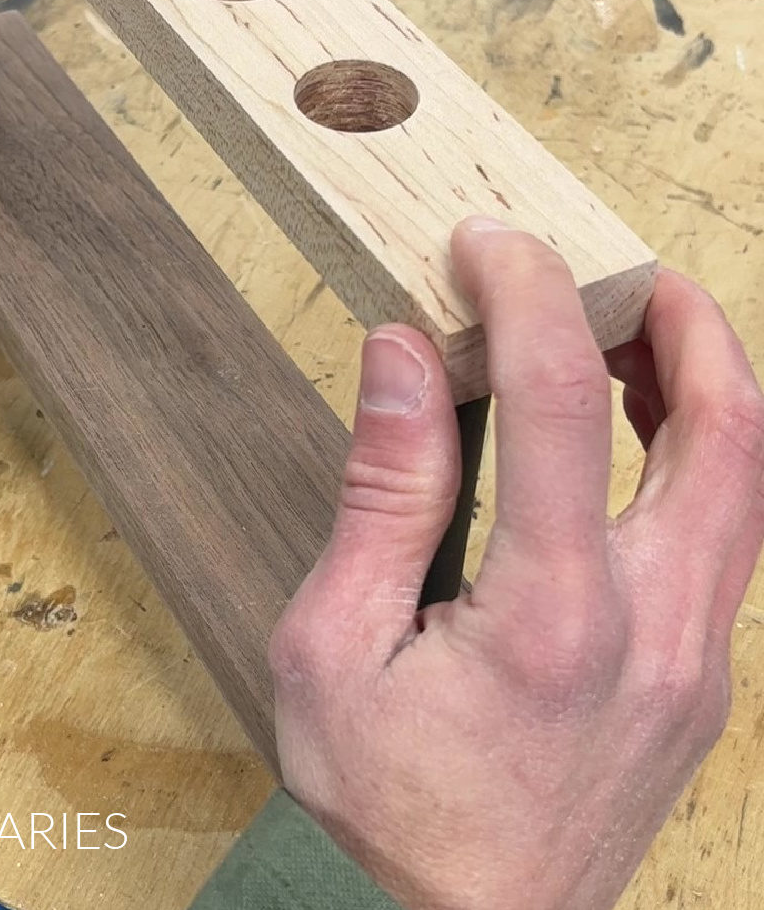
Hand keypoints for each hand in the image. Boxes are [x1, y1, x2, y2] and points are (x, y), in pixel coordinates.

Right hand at [270, 218, 763, 909]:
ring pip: (750, 486)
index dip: (529, 296)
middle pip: (730, 432)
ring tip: (638, 335)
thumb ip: (383, 493)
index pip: (564, 402)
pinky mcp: (699, 685)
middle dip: (690, 323)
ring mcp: (696, 664)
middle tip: (630, 269)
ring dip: (708, 388)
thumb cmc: (383, 810)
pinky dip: (699, 459)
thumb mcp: (333, 650)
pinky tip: (636, 442)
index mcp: (554, 617)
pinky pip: (731, 539)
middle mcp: (655, 633)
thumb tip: (401, 356)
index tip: (489, 245)